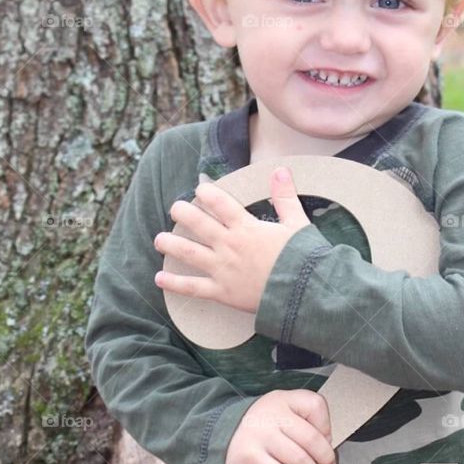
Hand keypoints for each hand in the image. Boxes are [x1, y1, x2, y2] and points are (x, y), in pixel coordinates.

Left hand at [153, 167, 311, 314]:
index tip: (200, 189)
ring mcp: (223, 268)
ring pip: (189, 252)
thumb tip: (281, 170)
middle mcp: (230, 245)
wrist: (305, 293)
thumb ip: (285, 196)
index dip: (207, 193)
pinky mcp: (222, 291)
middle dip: (182, 212)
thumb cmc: (304, 259)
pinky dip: (174, 284)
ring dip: (171, 244)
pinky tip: (159, 278)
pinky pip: (193, 287)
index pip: (220, 203)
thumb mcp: (297, 223)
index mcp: (247, 227)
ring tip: (158, 240)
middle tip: (174, 208)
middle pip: (198, 223)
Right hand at [224, 390, 337, 463]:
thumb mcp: (281, 411)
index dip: (327, 427)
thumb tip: (327, 446)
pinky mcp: (250, 458)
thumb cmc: (262, 428)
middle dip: (325, 458)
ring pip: (300, 460)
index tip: (324, 439)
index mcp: (282, 399)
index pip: (315, 405)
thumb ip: (304, 420)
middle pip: (312, 439)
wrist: (221, 436)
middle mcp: (271, 414)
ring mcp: (260, 435)